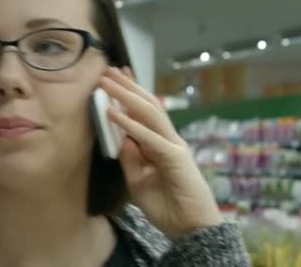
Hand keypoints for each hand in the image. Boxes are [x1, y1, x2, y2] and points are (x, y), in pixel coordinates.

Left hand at [99, 66, 222, 239]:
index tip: (115, 78)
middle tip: (109, 70)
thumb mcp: (139, 182)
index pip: (145, 113)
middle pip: (147, 106)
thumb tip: (121, 139)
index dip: (131, 94)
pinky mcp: (175, 158)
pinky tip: (115, 114)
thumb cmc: (168, 207)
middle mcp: (169, 140)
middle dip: (127, 88)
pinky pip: (150, 137)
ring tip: (109, 83)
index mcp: (161, 145)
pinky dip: (131, 125)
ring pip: (150, 114)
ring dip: (127, 97)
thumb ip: (131, 160)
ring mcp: (174, 147)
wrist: (191, 229)